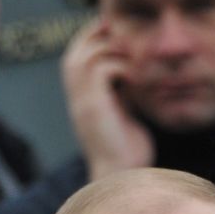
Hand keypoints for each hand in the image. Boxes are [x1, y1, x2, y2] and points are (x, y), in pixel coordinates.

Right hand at [61, 17, 152, 180]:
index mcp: (81, 96)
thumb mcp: (124, 110)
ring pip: (88, 54)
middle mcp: (76, 96)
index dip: (95, 38)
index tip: (123, 36)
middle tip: (129, 37)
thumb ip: (122, 89)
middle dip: (101, 36)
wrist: (123, 176)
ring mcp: (82, 101)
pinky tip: (138, 80)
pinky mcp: (94, 106)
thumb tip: (133, 67)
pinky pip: (103, 68)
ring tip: (136, 62)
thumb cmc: (127, 148)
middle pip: (76, 49)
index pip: (77, 54)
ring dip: (115, 52)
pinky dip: (124, 67)